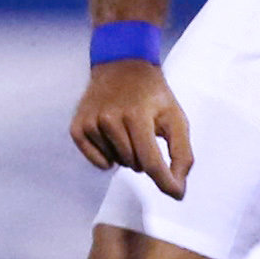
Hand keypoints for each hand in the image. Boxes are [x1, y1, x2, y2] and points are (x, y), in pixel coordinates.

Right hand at [71, 59, 193, 196]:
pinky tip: (112, 136)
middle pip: (135, 165)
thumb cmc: (153, 95)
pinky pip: (98, 162)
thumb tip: (177, 189)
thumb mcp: (175, 117)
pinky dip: (109, 157)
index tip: (177, 194)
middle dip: (145, 157)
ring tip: (129, 129)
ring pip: (117, 164)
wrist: (121, 65)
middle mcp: (110, 119)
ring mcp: (91, 123)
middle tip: (145, 132)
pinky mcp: (77, 127)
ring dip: (127, 155)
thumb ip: (181, 153)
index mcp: (137, 115)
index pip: (151, 162)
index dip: (166, 182)